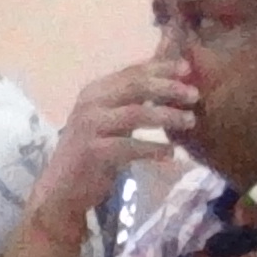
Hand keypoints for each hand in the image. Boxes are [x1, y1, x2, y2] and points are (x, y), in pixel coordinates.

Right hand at [34, 59, 198, 243]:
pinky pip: (131, 146)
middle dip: (168, 88)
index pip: (132, 72)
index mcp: (95, 91)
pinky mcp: (93, 152)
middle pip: (136, 86)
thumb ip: (133, 102)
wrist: (62, 189)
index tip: (188, 68)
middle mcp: (90, 103)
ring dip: (167, 116)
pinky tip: (171, 154)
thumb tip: (167, 81)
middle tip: (194, 95)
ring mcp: (89, 127)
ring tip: (190, 121)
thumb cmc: (92, 152)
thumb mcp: (111, 121)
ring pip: (136, 114)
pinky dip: (154, 149)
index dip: (161, 67)